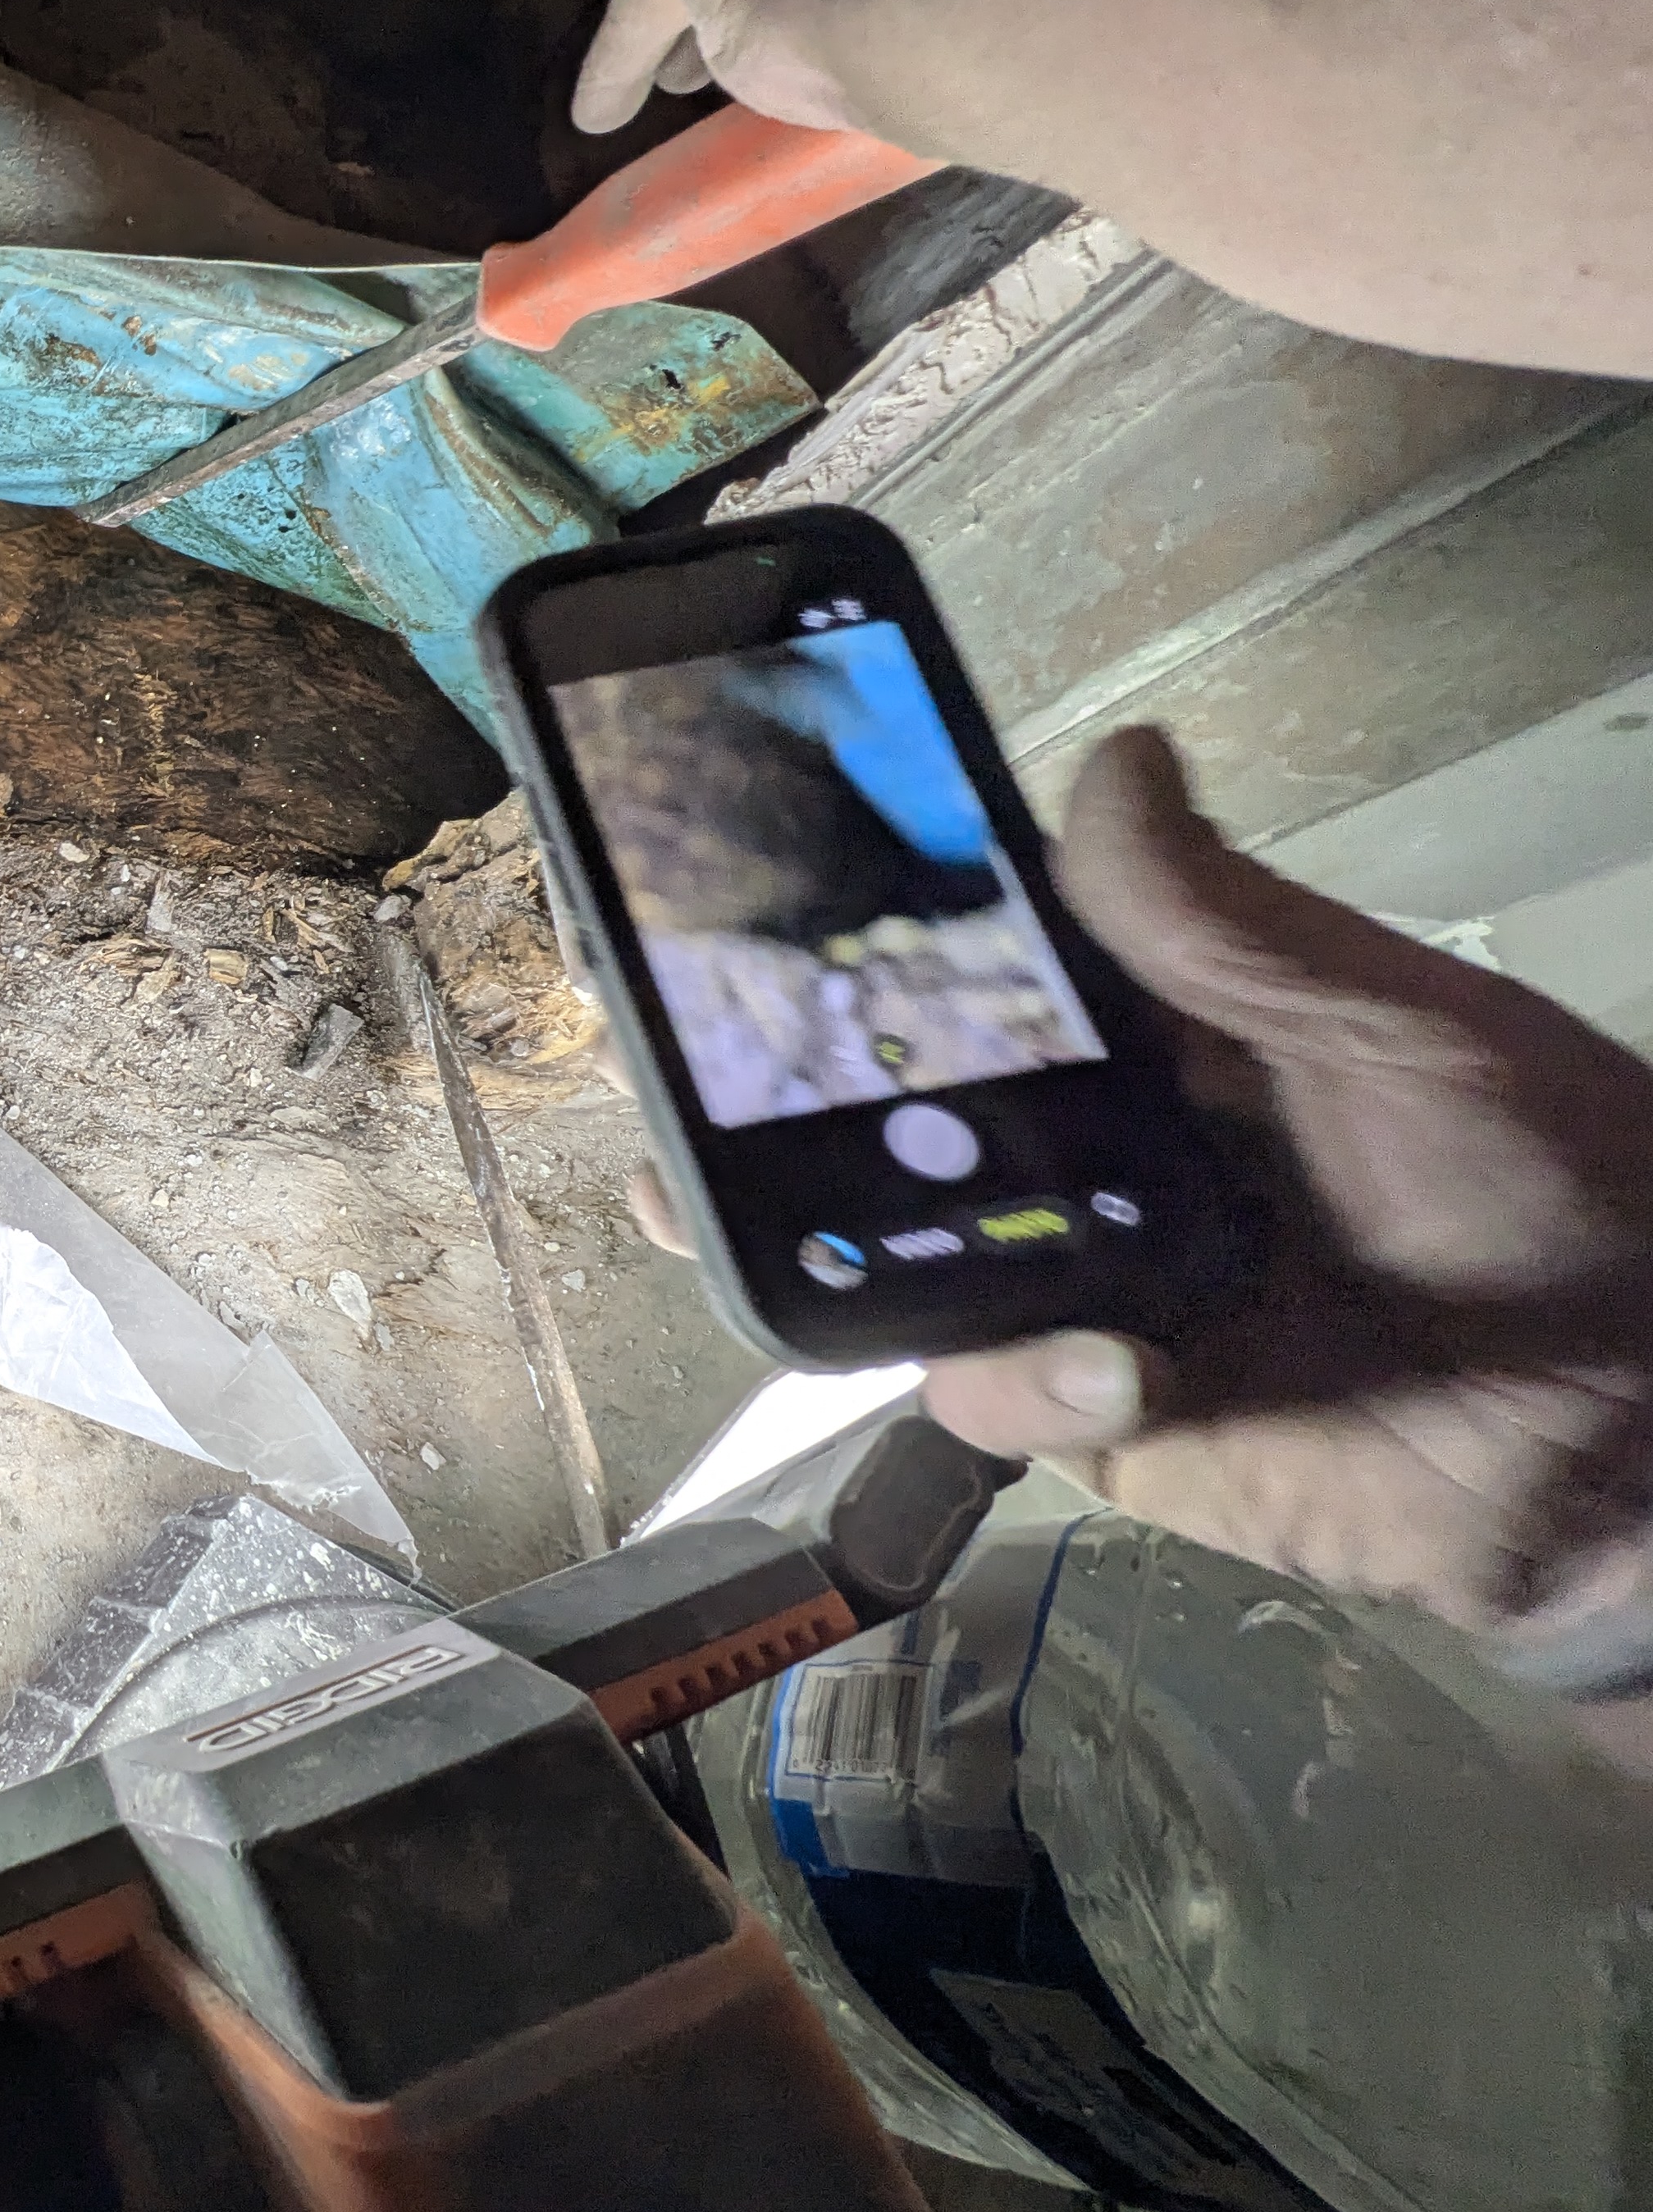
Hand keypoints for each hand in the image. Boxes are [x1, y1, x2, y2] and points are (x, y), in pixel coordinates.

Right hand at [615, 730, 1652, 1741]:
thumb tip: (1107, 764)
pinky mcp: (1102, 1419)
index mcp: (1162, 1038)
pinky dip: (1006, 1376)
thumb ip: (1236, 928)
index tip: (728, 898)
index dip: (851, 939)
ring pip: (898, 1254)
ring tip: (712, 1208)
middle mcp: (1098, 1156)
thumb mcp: (1407, 1032)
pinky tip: (1102, 1367)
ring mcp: (1087, 1289)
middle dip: (763, 1094)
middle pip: (895, 1114)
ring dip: (815, 1233)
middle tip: (657, 1061)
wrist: (1647, 1447)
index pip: (977, 970)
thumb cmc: (1559, 1196)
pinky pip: (984, 1390)